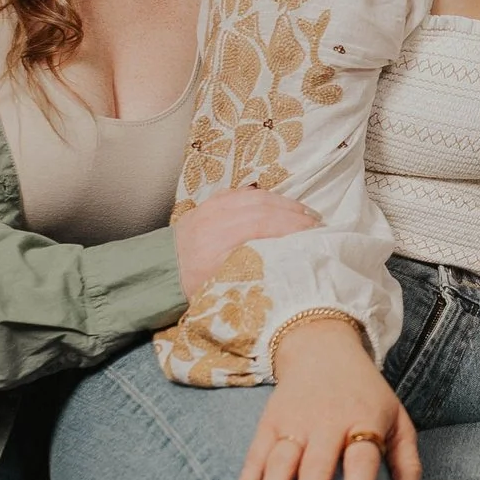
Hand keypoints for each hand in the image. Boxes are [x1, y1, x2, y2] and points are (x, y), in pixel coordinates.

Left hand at [173, 185, 318, 290]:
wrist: (162, 267)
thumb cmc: (194, 284)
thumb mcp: (218, 287)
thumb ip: (245, 273)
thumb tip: (280, 267)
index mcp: (216, 243)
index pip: (260, 224)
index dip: (289, 226)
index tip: (311, 234)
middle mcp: (215, 219)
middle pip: (263, 207)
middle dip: (294, 213)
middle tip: (317, 224)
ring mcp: (213, 206)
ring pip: (256, 196)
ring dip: (286, 203)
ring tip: (306, 214)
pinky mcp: (213, 200)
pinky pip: (246, 192)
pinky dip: (269, 197)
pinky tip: (284, 205)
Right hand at [235, 317, 421, 479]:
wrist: (323, 349)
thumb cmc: (366, 395)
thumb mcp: (397, 419)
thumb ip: (407, 463)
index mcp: (363, 421)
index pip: (361, 459)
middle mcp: (326, 422)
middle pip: (315, 464)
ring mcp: (294, 421)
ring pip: (280, 461)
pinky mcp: (270, 421)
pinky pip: (256, 454)